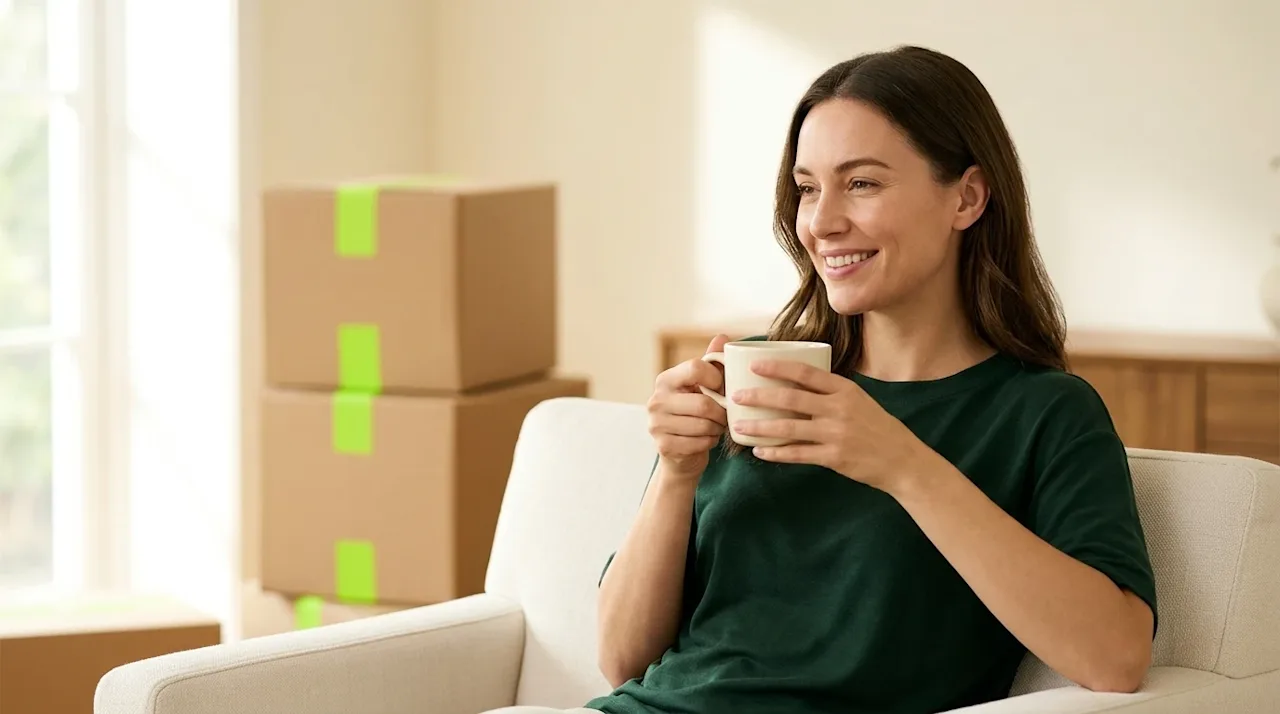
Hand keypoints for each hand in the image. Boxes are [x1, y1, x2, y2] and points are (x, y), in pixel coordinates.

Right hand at [647, 335, 729, 481]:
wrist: (681, 454)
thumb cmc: (696, 414)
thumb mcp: (704, 387)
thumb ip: (712, 363)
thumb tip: (723, 337)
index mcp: (666, 379)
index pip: (696, 368)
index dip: (717, 379)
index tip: (722, 388)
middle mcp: (656, 399)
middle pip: (703, 403)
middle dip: (721, 412)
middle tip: (725, 416)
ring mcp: (656, 424)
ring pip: (703, 425)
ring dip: (716, 428)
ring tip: (715, 427)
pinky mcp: (663, 445)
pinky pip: (699, 443)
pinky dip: (710, 442)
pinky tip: (706, 440)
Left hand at [729, 360, 931, 494]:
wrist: (901, 460)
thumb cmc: (876, 427)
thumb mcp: (858, 400)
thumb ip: (830, 392)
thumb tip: (795, 382)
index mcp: (844, 390)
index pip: (805, 373)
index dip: (778, 367)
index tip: (755, 365)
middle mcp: (839, 409)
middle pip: (791, 399)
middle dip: (759, 396)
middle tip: (736, 396)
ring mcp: (835, 434)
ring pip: (789, 428)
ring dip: (761, 427)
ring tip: (740, 426)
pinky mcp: (833, 458)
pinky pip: (797, 454)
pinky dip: (776, 453)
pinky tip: (759, 451)